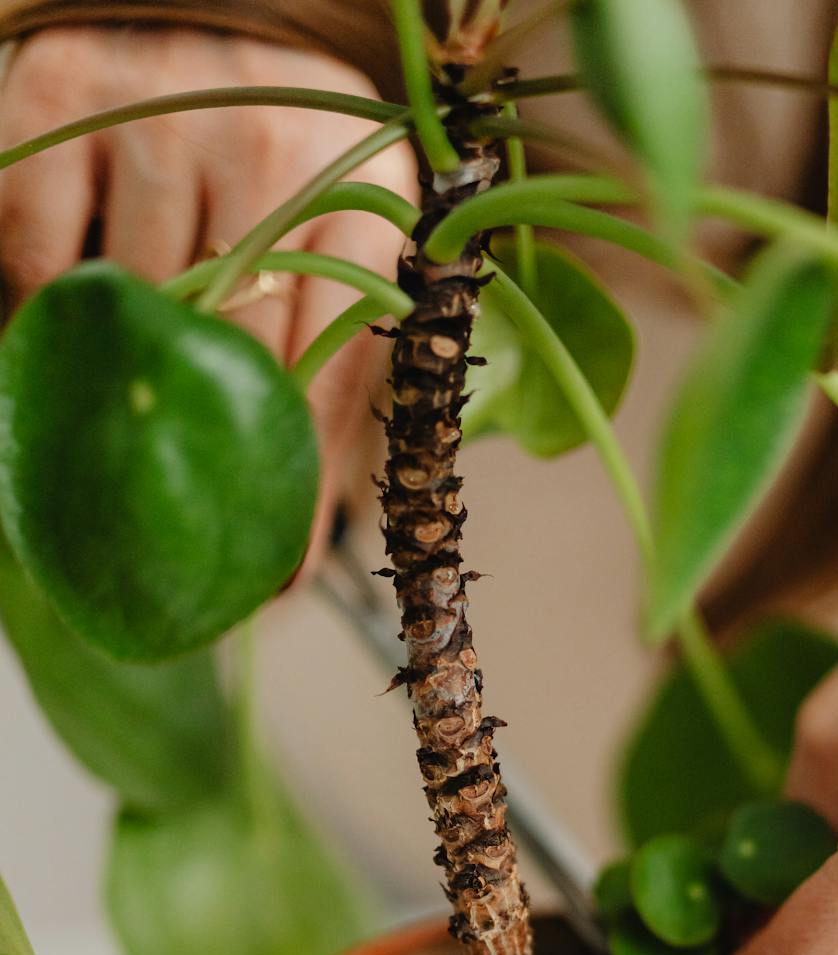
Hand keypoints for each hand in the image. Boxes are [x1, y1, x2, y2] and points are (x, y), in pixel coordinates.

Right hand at [0, 27, 417, 566]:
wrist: (180, 4)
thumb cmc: (263, 155)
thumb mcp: (329, 238)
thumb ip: (328, 369)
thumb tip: (299, 543)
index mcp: (364, 195)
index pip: (331, 375)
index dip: (299, 488)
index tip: (273, 578)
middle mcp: (277, 150)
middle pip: (232, 360)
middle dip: (206, 468)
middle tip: (174, 548)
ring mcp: (168, 117)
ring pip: (135, 316)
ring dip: (115, 403)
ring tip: (107, 458)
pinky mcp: (65, 102)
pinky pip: (40, 264)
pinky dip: (36, 329)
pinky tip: (53, 363)